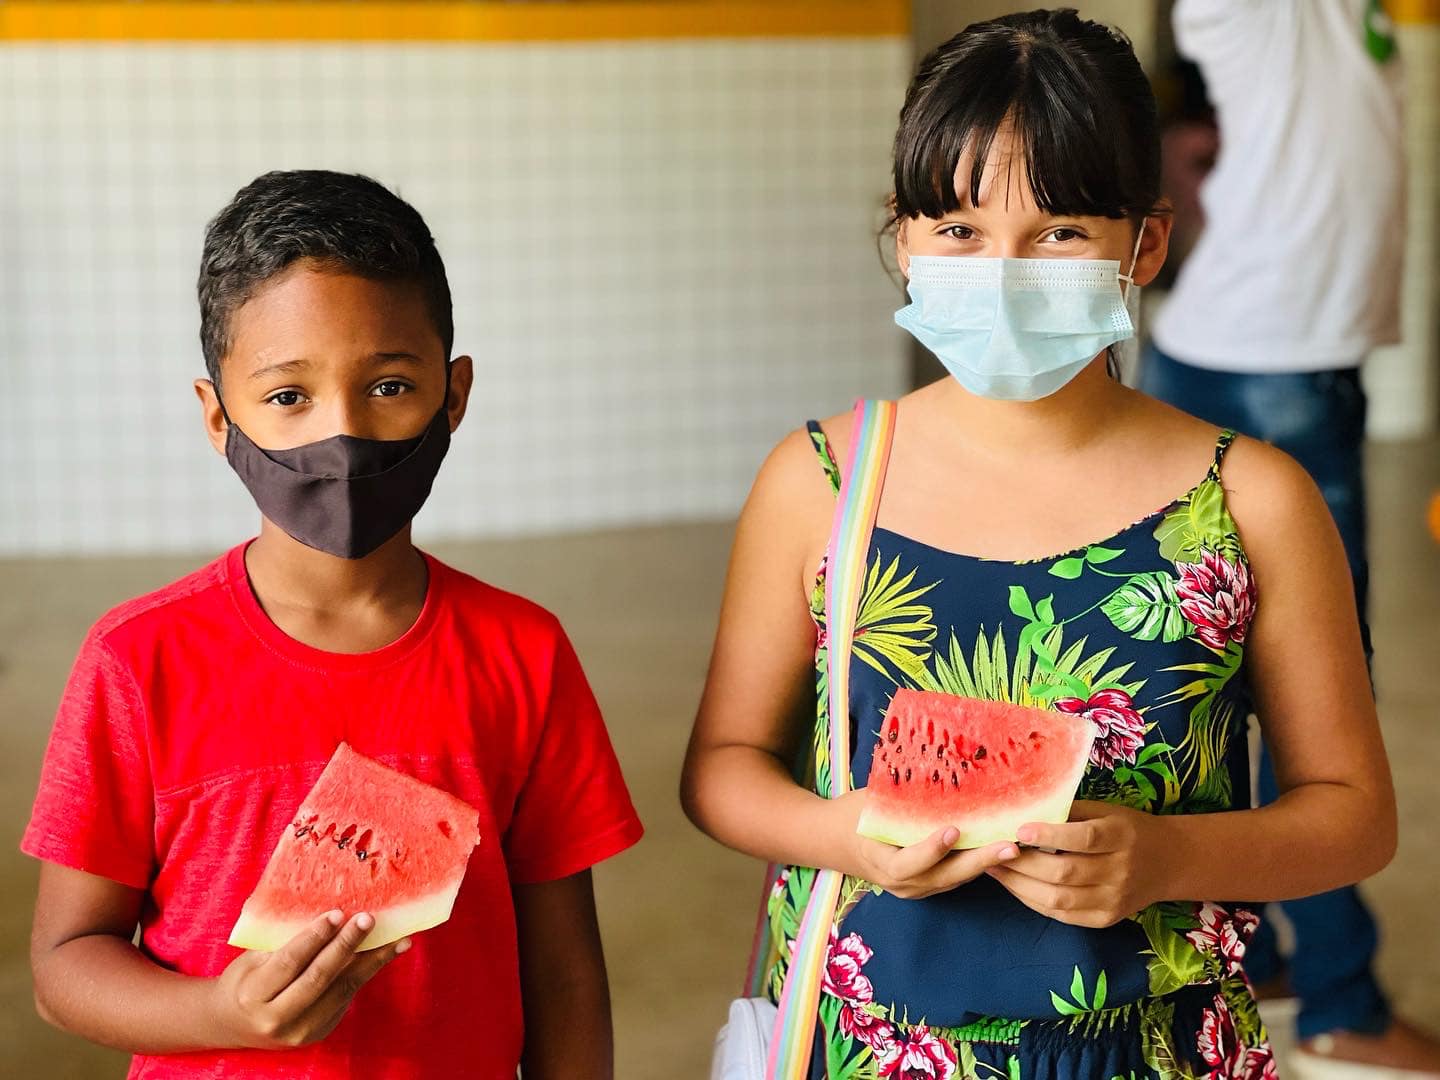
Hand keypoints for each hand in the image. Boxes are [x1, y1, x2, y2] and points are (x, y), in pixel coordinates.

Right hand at [210, 910, 409, 1048]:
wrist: (234, 1023)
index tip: (336, 913)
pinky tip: (388, 953)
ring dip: (372, 961)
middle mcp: (276, 1018)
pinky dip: (368, 972)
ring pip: (341, 990)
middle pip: (319, 978)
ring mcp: (300, 1030)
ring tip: (397, 938)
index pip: (289, 962)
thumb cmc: (246, 980)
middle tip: (368, 919)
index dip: (314, 937)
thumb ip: (283, 941)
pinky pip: (347, 997)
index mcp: (253, 995)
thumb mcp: (253, 960)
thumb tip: (325, 909)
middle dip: (346, 946)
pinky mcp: (319, 1032)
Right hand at [838, 790, 1019, 898]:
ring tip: (1015, 846)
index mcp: (881, 860)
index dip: (932, 849)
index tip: (954, 830)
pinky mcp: (926, 886)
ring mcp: (914, 889)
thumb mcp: (870, 802)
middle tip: (1010, 846)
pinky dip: (976, 864)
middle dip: (979, 862)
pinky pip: (954, 878)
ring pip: (954, 879)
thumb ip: (899, 798)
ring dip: (985, 864)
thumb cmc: (853, 814)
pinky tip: (999, 848)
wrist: (834, 840)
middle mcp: (900, 883)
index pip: (909, 862)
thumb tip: (934, 767)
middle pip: (944, 877)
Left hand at [985, 800, 1167, 926]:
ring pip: (1058, 898)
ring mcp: (1113, 901)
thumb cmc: (1127, 829)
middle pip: (1064, 873)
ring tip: (993, 868)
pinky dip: (1032, 900)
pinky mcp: (1105, 920)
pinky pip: (1061, 915)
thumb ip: (1069, 813)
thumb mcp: (1106, 811)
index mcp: (1121, 837)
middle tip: (993, 850)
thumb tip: (1022, 810)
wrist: (1167, 862)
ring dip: (1019, 885)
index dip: (1050, 836)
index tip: (1019, 829)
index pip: (1083, 838)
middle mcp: (1119, 872)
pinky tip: (1014, 885)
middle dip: (1022, 863)